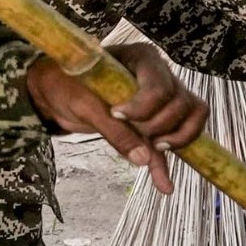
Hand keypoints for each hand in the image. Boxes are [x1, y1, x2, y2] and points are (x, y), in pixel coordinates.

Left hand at [25, 47, 200, 191]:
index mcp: (143, 59)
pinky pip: (170, 143)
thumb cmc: (67, 85)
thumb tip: (143, 158)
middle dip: (158, 125)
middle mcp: (161, 76)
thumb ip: (114, 129)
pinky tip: (164, 185)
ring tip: (152, 150)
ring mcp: (163, 99)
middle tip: (130, 131)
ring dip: (175, 140)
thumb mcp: (85, 104)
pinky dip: (166, 165)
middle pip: (182, 104)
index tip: (116, 115)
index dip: (144, 108)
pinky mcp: (154, 123)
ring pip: (190, 119)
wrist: (55, 92)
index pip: (162, 87)